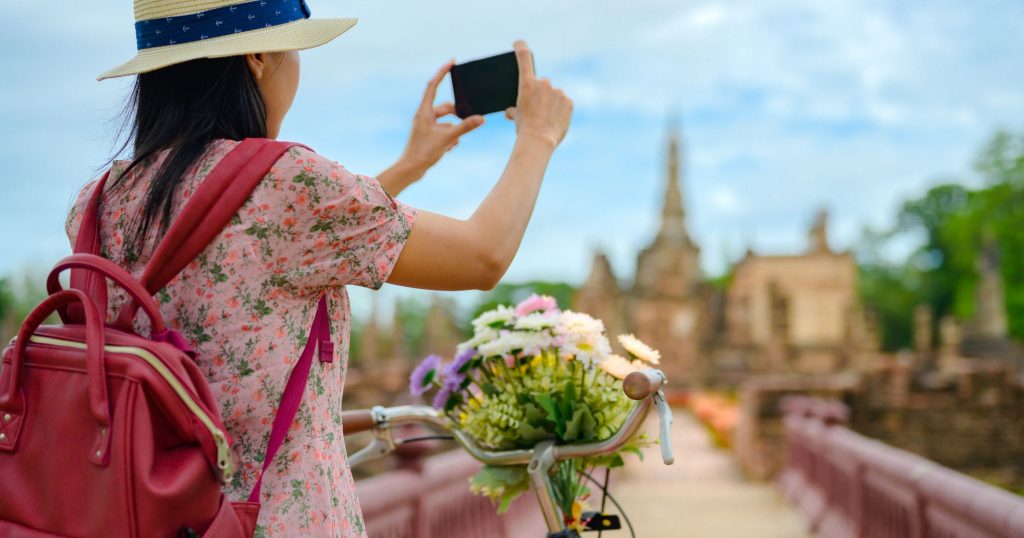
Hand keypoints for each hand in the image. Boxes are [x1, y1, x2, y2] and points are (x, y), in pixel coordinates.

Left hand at [379, 60, 484, 194]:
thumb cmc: (423, 152)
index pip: (433, 85)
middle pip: (446, 108)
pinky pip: (444, 132)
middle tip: (467, 120)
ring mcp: (426, 127)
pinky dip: (449, 139)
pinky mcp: (429, 137)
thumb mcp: (448, 138)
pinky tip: (447, 149)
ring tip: (451, 144)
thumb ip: (465, 127)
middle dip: (457, 116)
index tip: (452, 62)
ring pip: (447, 122)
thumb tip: (481, 119)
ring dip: (453, 132)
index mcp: (424, 111)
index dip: (442, 73)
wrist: (410, 170)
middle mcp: (424, 116)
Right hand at [504, 40, 572, 148]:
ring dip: (550, 102)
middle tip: (537, 110)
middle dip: (540, 94)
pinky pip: (564, 103)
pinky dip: (560, 110)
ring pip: (554, 94)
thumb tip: (511, 111)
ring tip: (546, 119)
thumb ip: (515, 109)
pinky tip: (556, 120)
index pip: (523, 57)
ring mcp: (558, 92)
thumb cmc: (524, 129)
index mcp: (527, 84)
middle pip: (542, 84)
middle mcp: (543, 83)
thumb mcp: (516, 117)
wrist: (539, 141)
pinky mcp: (568, 101)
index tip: (518, 43)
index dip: (521, 47)